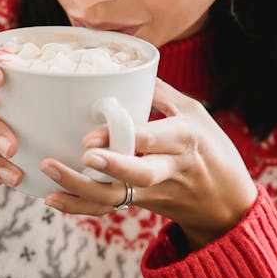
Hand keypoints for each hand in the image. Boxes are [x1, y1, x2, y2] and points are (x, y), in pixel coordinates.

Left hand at [39, 79, 257, 249]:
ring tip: (49, 172)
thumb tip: (129, 69)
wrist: (227, 203)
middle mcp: (170, 167)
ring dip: (79, 190)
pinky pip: (108, 208)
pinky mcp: (141, 204)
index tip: (90, 138)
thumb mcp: (195, 113)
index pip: (151, 139)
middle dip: (108, 167)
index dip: (121, 139)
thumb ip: (162, 93)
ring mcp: (154, 190)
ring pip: (117, 197)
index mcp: (184, 139)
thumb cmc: (211, 148)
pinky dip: (79, 206)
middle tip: (79, 156)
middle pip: (139, 174)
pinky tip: (52, 198)